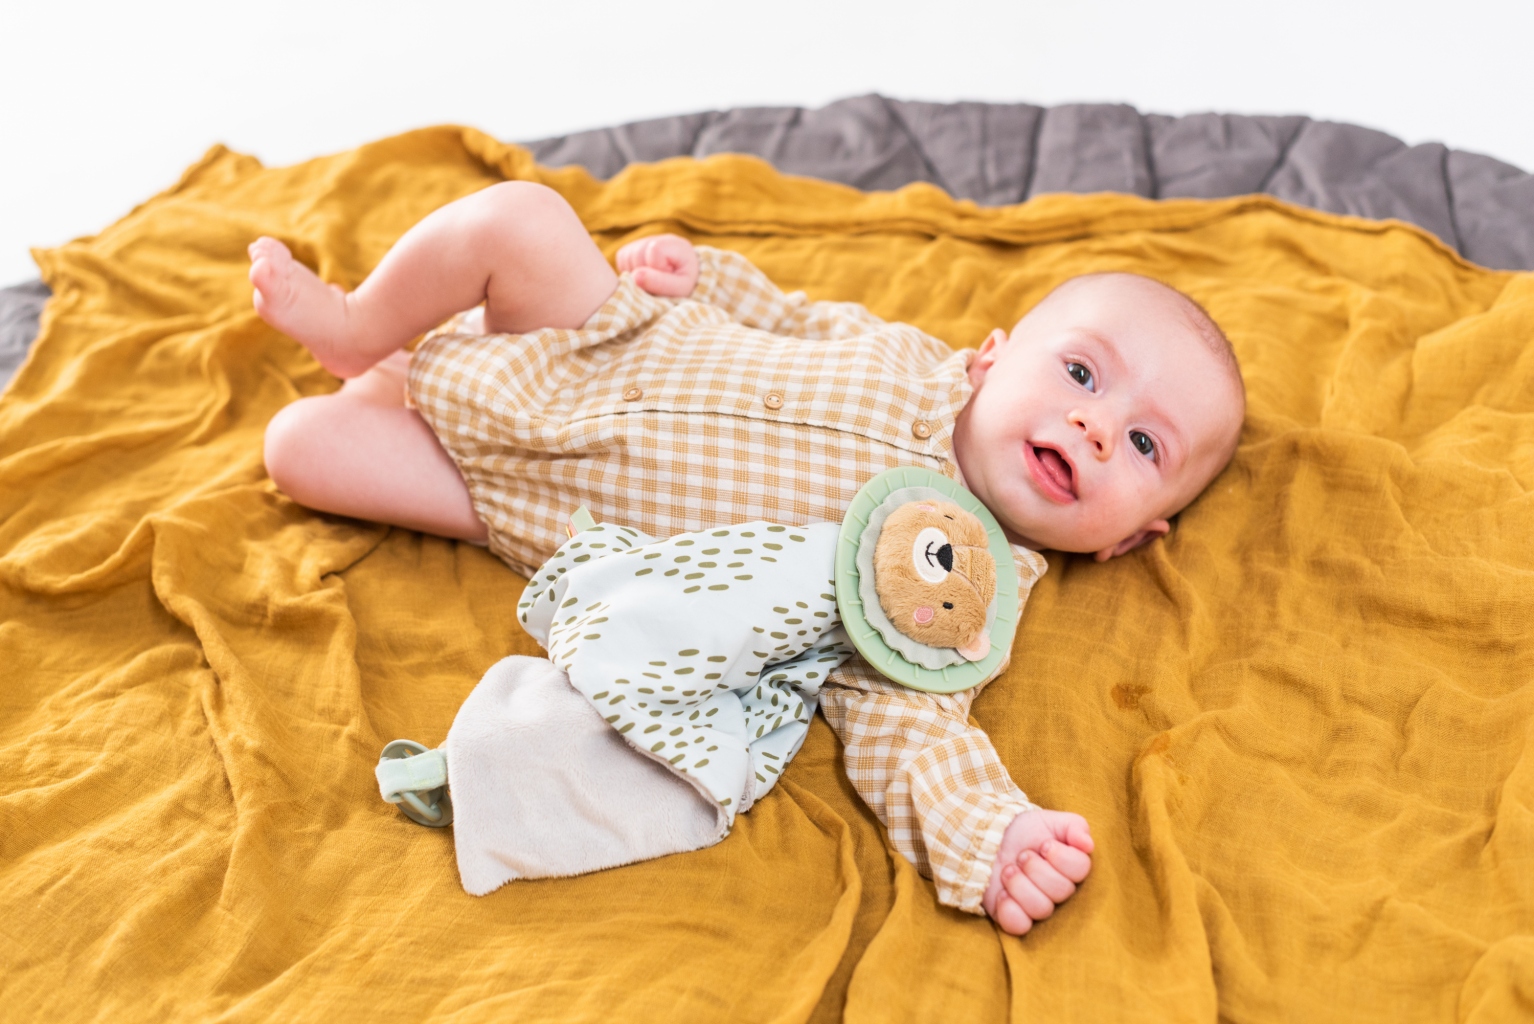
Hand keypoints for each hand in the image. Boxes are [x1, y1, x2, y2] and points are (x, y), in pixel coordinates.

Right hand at [616, 234, 698, 296]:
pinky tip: (642, 276)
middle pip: (637, 253)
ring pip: (626, 256)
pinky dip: (628, 270)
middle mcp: (659, 238)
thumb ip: (661, 283)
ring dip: (634, 273)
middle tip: (657, 283)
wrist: (683, 280)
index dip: (656, 270)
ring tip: (650, 280)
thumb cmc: (684, 285)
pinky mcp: (633, 247)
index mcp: (676, 245)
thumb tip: (635, 276)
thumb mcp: (680, 288)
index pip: (654, 250)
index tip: (667, 278)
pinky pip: (621, 257)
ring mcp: (645, 241)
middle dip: (643, 274)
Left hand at [981, 809, 1093, 935]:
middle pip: (1061, 890)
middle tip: (1022, 856)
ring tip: (1008, 870)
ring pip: (1041, 908)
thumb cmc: (1024, 831)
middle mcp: (1058, 891)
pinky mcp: (1014, 917)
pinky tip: (1002, 893)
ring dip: (1020, 885)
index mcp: (1070, 868)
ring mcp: (1037, 906)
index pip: (1080, 869)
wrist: (990, 840)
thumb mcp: (1051, 821)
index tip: (1044, 845)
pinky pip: (1019, 926)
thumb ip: (1074, 826)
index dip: (1061, 857)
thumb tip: (1088, 844)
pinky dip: (1009, 909)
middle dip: (1036, 868)